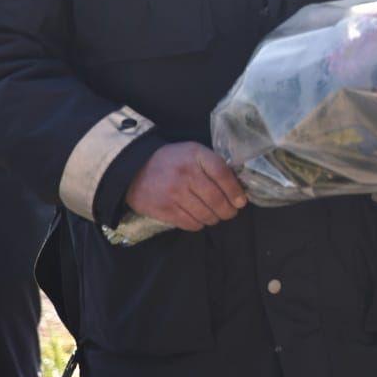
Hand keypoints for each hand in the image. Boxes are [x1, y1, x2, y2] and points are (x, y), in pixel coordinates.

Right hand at [125, 141, 247, 231]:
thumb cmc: (173, 161)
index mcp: (196, 156)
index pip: (222, 174)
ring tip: (215, 216)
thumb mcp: (194, 152)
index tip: (241, 201)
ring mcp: (173, 193)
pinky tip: (199, 218)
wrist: (135, 169)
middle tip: (231, 212)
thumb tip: (237, 188)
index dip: (235, 191)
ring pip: (205, 214)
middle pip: (216, 199)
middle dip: (228, 210)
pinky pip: (190, 223)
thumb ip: (213, 165)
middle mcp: (185, 174)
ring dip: (215, 218)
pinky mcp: (163, 209)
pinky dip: (199, 224)